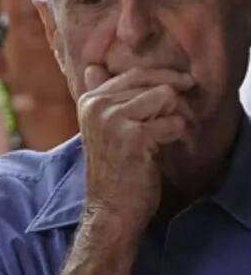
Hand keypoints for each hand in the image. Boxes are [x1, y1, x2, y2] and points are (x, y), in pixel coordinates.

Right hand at [78, 66, 196, 228]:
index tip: (182, 88)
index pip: (135, 74)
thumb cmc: (114, 169)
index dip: (164, 79)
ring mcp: (112, 120)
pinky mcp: (132, 137)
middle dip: (176, 100)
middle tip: (185, 118)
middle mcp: (96, 106)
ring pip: (165, 95)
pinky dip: (181, 136)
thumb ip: (101, 96)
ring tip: (178, 134)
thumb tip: (93, 66)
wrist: (111, 207)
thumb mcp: (101, 127)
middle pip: (154, 82)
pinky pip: (173, 122)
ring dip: (180, 115)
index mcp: (89, 100)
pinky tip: (173, 148)